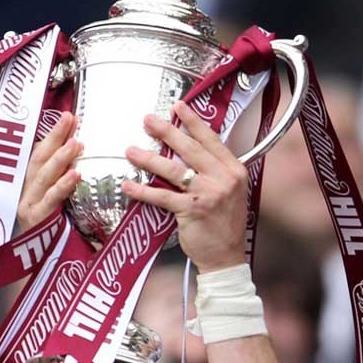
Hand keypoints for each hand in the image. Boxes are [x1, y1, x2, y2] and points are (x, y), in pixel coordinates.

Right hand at [17, 112, 80, 230]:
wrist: (40, 270)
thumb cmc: (55, 237)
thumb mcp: (61, 207)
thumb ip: (66, 186)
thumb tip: (85, 160)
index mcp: (31, 186)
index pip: (40, 154)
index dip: (53, 135)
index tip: (70, 117)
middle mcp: (26, 193)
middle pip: (39, 160)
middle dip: (54, 138)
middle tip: (71, 119)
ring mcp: (29, 208)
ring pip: (43, 177)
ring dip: (59, 158)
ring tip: (76, 143)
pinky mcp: (36, 223)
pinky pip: (51, 201)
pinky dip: (63, 187)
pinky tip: (76, 174)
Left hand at [122, 101, 248, 272]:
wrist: (226, 257)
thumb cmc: (224, 226)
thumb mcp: (229, 192)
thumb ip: (214, 172)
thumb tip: (191, 152)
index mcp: (233, 170)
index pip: (211, 140)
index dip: (193, 122)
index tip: (179, 106)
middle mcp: (223, 179)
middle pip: (190, 149)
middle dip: (167, 131)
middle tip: (148, 120)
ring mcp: (208, 194)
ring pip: (174, 170)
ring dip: (149, 159)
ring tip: (130, 151)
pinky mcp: (192, 211)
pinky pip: (162, 196)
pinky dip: (143, 191)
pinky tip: (128, 186)